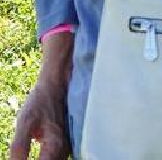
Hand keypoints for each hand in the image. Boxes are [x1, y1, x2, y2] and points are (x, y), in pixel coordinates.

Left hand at [9, 34, 71, 159]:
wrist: (57, 85)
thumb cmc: (40, 101)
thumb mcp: (24, 123)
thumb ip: (19, 147)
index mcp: (55, 147)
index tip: (18, 158)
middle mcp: (66, 149)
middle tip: (20, 155)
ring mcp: (68, 146)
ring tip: (25, 154)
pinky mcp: (66, 143)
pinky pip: (58, 158)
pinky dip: (47, 159)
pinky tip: (39, 155)